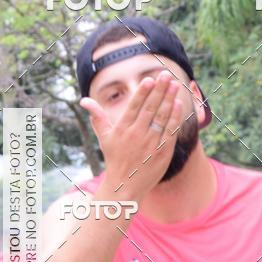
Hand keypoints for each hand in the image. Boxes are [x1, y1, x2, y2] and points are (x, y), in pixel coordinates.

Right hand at [80, 70, 183, 199]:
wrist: (125, 186)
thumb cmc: (114, 159)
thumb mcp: (104, 137)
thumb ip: (97, 117)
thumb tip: (84, 101)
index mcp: (122, 129)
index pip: (134, 107)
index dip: (142, 92)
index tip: (150, 80)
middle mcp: (136, 134)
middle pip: (150, 108)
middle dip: (159, 90)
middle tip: (166, 75)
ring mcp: (150, 143)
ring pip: (162, 117)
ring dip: (169, 99)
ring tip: (175, 85)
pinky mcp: (162, 151)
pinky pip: (170, 131)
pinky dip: (174, 117)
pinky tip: (178, 104)